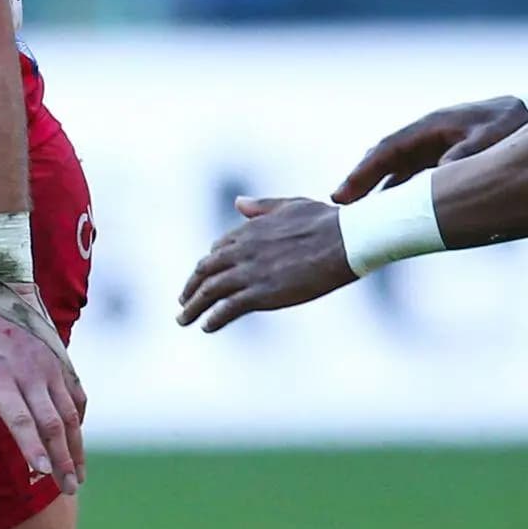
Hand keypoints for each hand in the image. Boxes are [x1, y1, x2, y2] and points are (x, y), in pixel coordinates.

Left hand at [0, 288, 85, 490]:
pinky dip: (79, 422)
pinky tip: (77, 443)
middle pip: (51, 423)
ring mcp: (50, 368)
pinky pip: (76, 397)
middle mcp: (30, 374)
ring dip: (76, 447)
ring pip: (70, 414)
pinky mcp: (61, 363)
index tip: (41, 472)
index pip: (19, 418)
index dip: (30, 446)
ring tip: (77, 477)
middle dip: (61, 459)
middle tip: (67, 488)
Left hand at [175, 194, 354, 331]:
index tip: (205, 275)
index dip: (210, 264)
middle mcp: (242, 251)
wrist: (347, 240)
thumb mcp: (290, 206)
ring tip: (182, 319)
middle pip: (205, 271)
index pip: (218, 250)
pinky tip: (207, 327)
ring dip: (193, 307)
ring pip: (210, 291)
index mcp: (249, 231)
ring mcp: (249, 273)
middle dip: (191, 287)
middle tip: (183, 300)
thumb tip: (237, 202)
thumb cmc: (327, 222)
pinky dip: (214, 318)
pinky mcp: (261, 293)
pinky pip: (228, 308)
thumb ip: (261, 207)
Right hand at [335, 96, 527, 201]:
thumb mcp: (487, 139)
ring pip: (398, 165)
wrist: (525, 116)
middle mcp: (427, 134)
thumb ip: (461, 155)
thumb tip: (435, 175)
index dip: (363, 171)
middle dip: (361, 179)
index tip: (343, 194)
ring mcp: (435, 143)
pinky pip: (414, 171)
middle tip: (339, 203)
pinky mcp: (444, 153)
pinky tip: (389, 204)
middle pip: (386, 157)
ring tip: (357, 208)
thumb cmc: (509, 127)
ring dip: (377, 184)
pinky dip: (398, 186)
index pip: (388, 150)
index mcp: (432, 126)